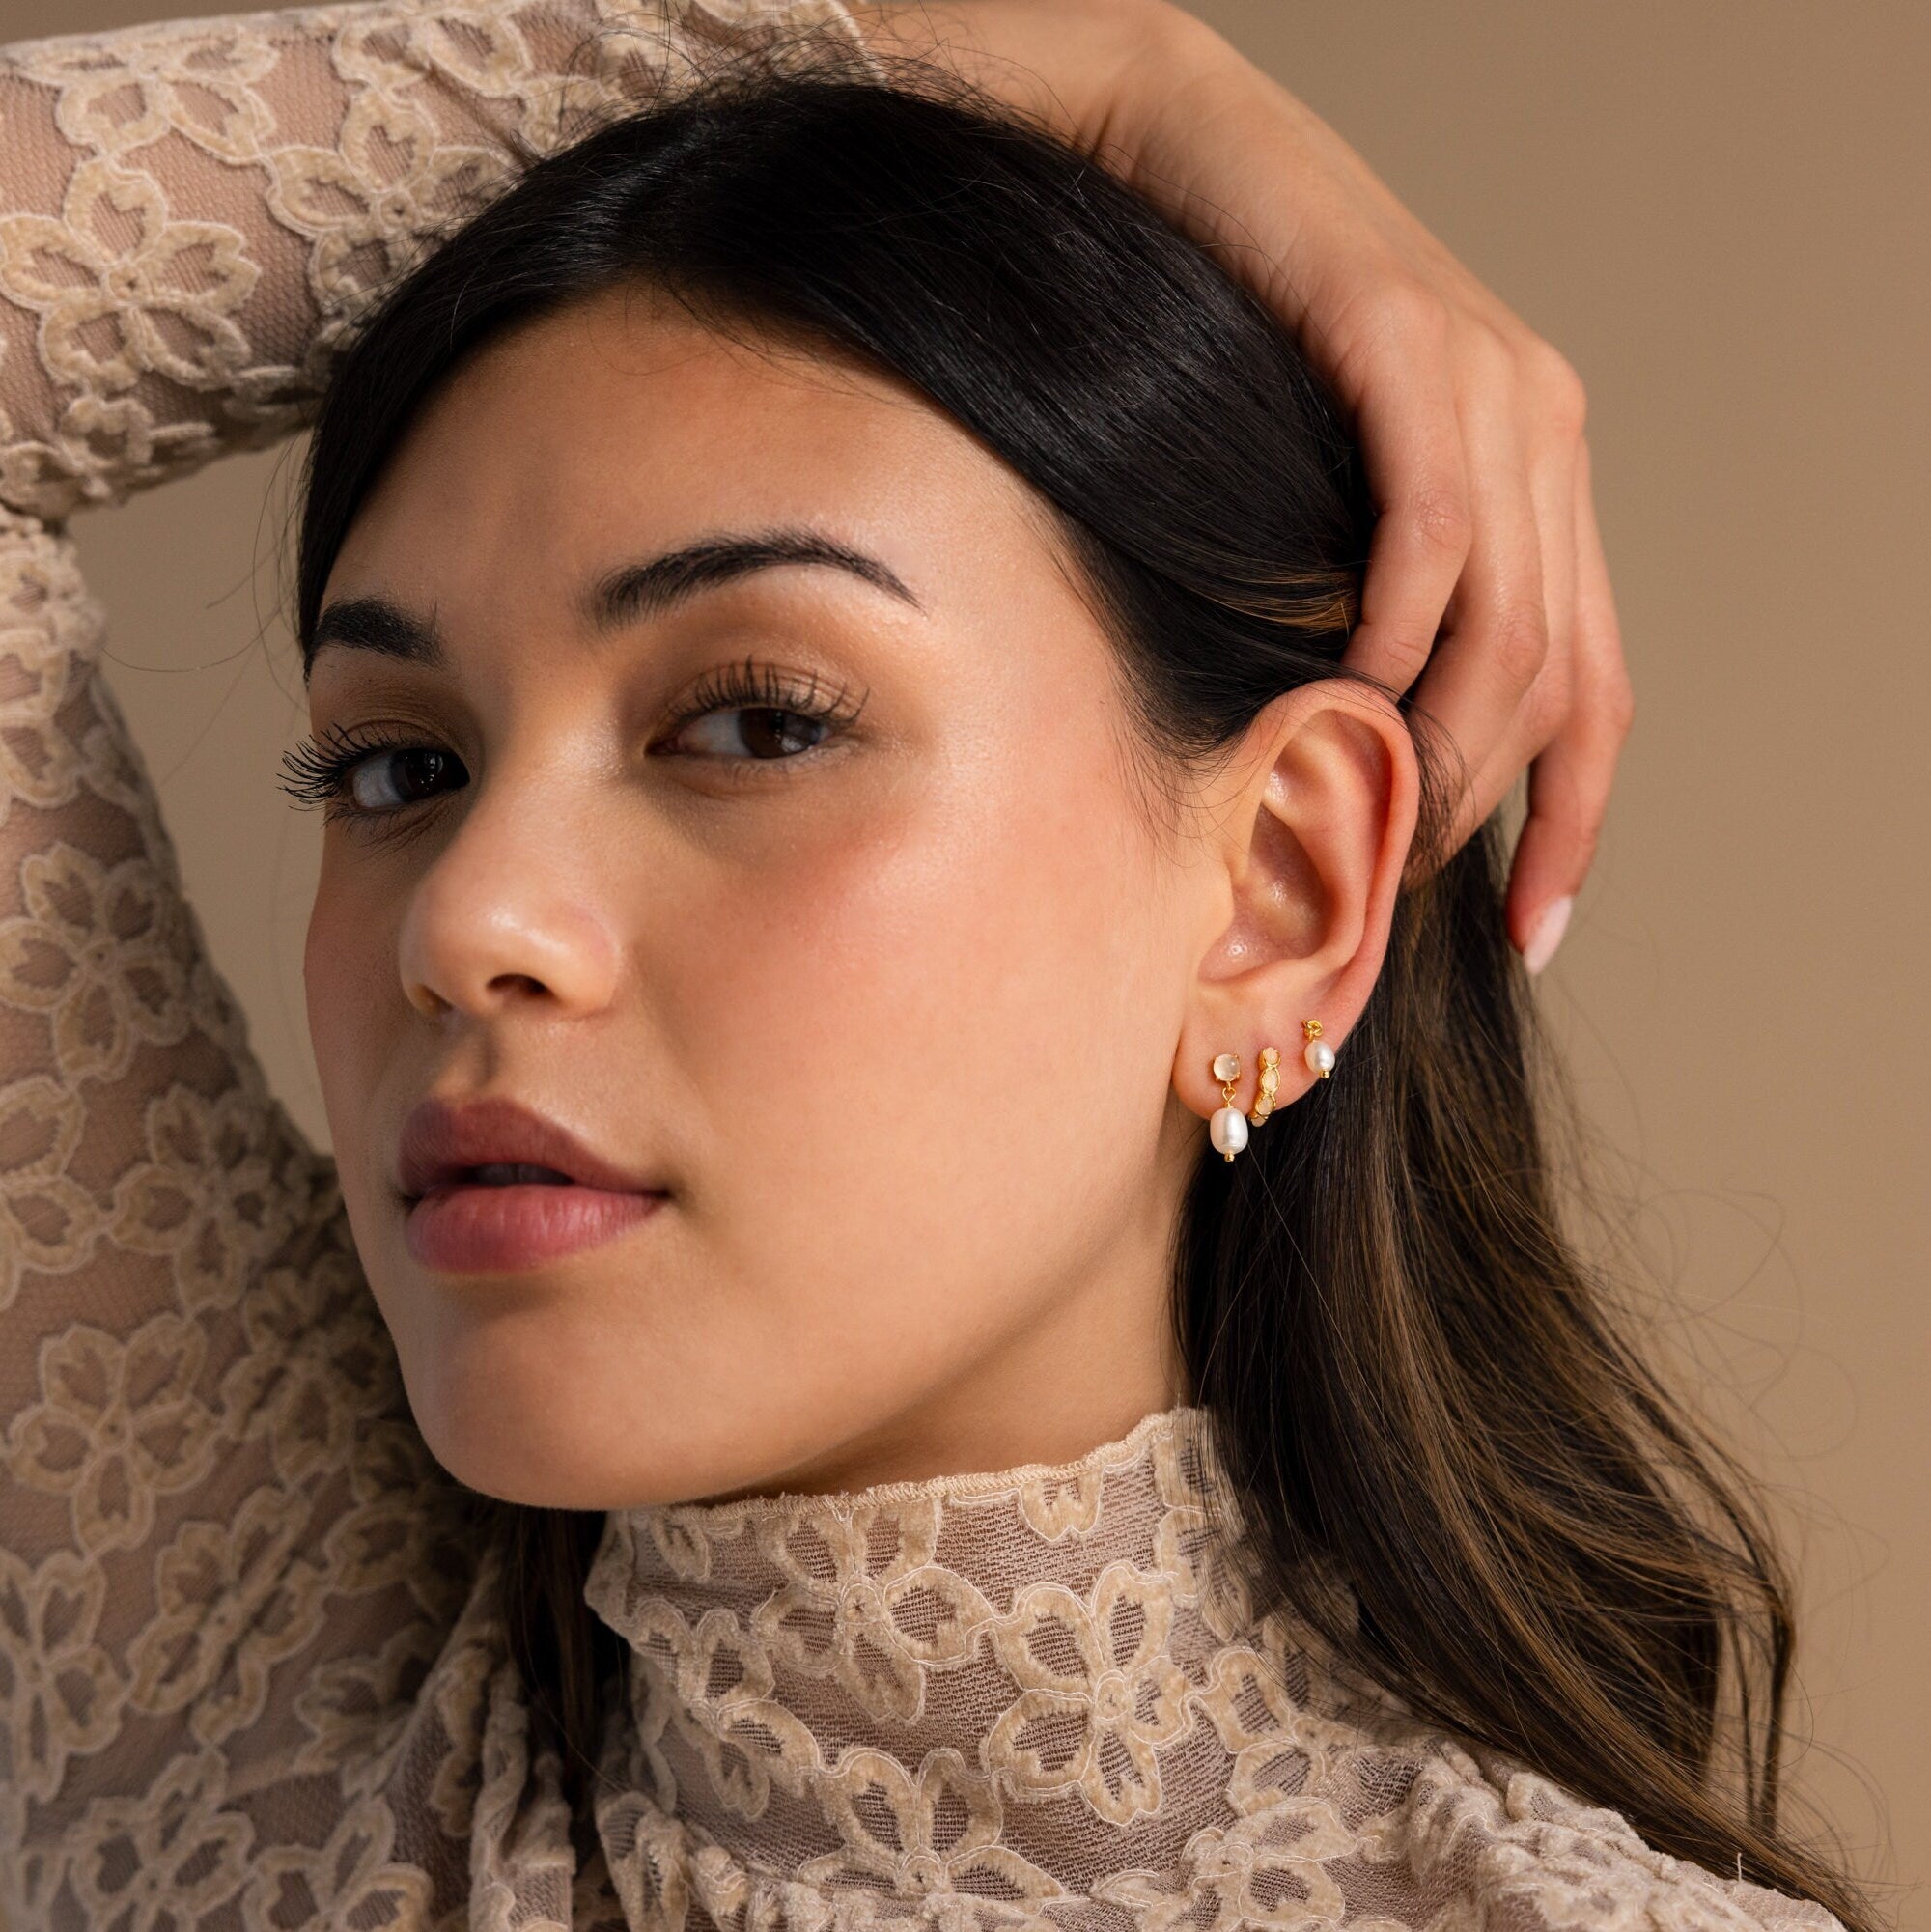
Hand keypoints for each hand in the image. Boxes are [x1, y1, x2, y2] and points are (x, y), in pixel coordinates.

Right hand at [851, 0, 1630, 973]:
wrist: (1167, 149)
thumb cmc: (1221, 345)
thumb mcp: (1319, 499)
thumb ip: (1368, 605)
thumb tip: (1347, 766)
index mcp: (1538, 480)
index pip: (1599, 691)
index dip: (1576, 825)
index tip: (1531, 932)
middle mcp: (1543, 434)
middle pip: (1560, 678)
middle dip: (1483, 807)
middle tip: (1387, 888)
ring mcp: (1491, 384)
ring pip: (1512, 620)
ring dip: (1441, 741)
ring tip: (1362, 816)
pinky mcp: (1408, 342)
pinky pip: (1433, 523)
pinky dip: (1399, 624)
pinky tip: (1352, 683)